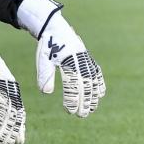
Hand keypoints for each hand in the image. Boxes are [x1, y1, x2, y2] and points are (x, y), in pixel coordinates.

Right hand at [0, 25, 25, 143]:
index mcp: (12, 93)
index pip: (18, 112)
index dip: (19, 127)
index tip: (20, 140)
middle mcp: (12, 92)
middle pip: (17, 114)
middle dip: (16, 130)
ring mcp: (6, 89)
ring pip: (9, 112)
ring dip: (6, 129)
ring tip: (3, 142)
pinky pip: (0, 104)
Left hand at [18, 0, 106, 117]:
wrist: (55, 28)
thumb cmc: (47, 46)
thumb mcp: (43, 60)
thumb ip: (45, 75)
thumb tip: (46, 93)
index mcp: (68, 61)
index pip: (72, 84)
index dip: (72, 99)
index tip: (70, 111)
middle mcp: (80, 61)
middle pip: (85, 85)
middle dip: (84, 101)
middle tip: (81, 115)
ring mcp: (86, 60)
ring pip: (93, 80)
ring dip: (93, 96)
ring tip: (91, 109)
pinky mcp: (88, 59)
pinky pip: (97, 72)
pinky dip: (99, 83)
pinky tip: (100, 94)